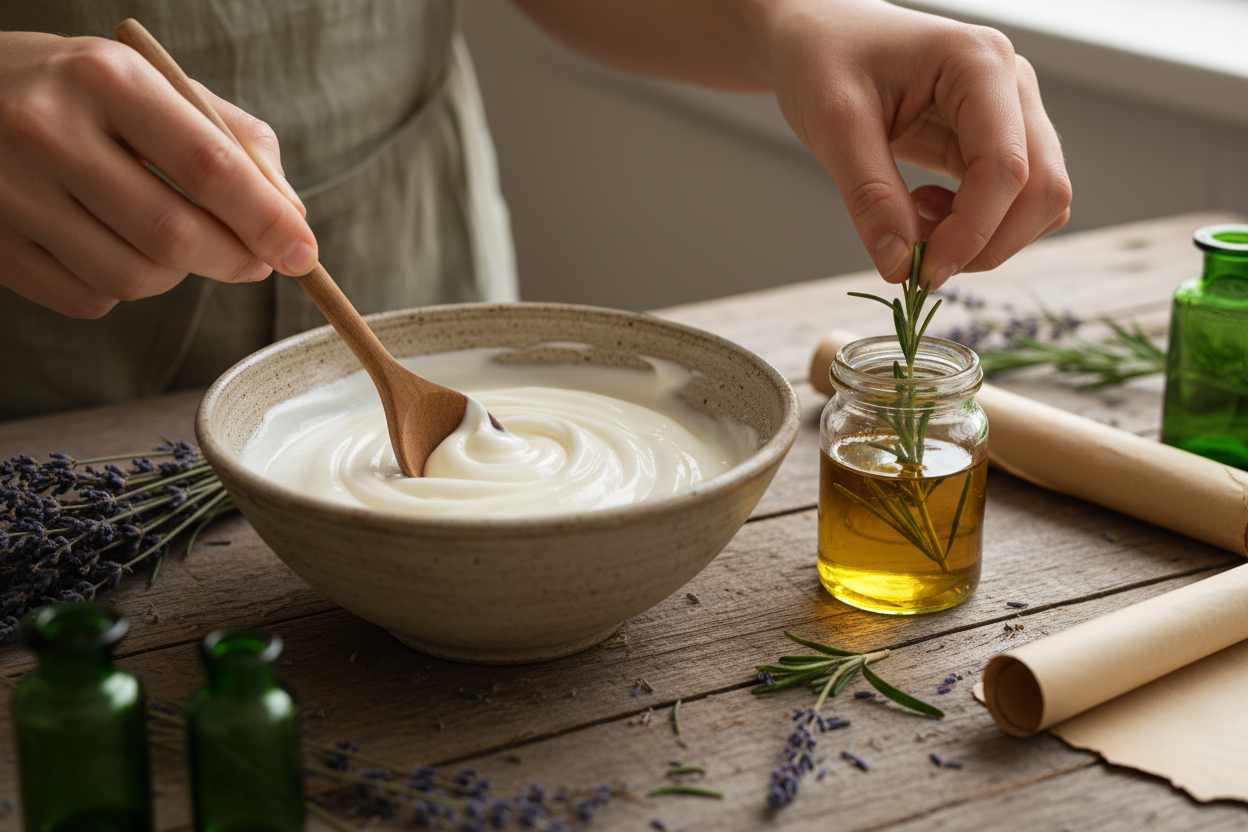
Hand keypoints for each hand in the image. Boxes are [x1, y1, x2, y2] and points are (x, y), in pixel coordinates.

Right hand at [0, 32, 315, 317]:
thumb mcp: (152, 85)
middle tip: (257, 262)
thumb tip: (291, 215)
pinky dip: (120, 290)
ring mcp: (12, 192)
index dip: (267, 220)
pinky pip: (89, 300)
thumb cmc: (80, 92)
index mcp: (106, 80)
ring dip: (177, 276)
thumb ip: (233, 140)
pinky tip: (113, 248)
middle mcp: (50, 131)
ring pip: (133, 278)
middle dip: (235, 260)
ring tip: (175, 243)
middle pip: (174, 234)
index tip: (303, 252)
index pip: (210, 166)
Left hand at [758, 0, 1071, 286]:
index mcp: (980, 64)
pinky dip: (972, 227)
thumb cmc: (824, 59)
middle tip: (916, 261)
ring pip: (1036, 202)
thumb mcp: (833, 125)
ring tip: (910, 221)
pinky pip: (1009, 201)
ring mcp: (1011, 112)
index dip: (970, 234)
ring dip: (981, 238)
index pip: (1006, 168)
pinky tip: (919, 210)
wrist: (820, 36)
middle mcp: (1011, 85)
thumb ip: (870, 196)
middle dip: (985, 244)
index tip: (920, 273)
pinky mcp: (995, 139)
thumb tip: (900, 265)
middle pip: (1042, 190)